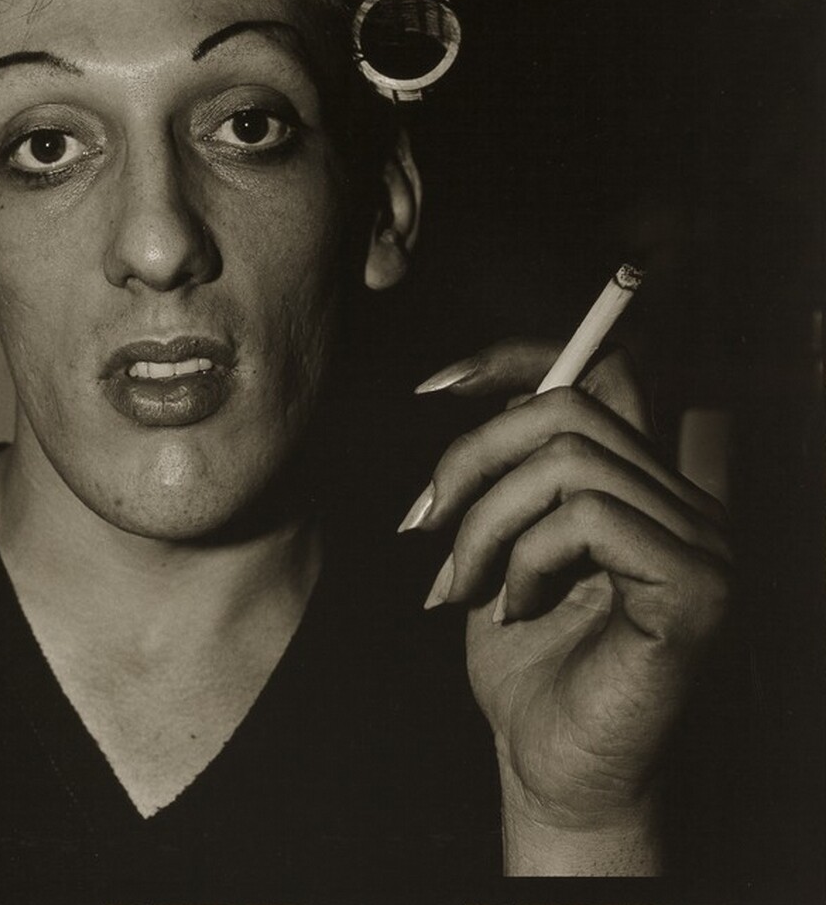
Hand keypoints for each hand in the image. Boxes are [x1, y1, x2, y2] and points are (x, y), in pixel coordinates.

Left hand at [401, 340, 731, 873]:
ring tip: (460, 584)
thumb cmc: (523, 662)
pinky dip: (526, 557)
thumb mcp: (498, 543)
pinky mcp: (696, 588)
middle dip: (473, 456)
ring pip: (569, 461)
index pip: (602, 374)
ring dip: (486, 521)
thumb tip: (472, 393)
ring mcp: (702, 543)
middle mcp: (687, 503)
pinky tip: (514, 610)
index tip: (434, 387)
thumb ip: (507, 472)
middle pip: (568, 407)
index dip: (517, 358)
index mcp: (642, 487)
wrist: (551, 767)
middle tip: (424, 524)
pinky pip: (588, 519)